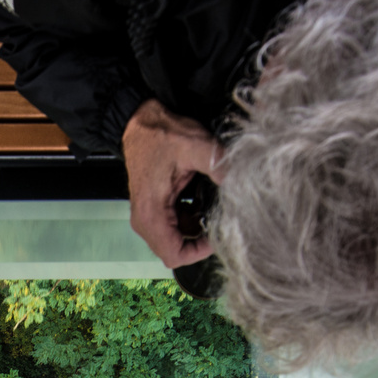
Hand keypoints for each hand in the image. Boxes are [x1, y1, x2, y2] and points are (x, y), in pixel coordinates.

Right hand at [121, 98, 222, 267]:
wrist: (139, 122)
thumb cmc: (160, 134)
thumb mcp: (194, 144)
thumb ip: (217, 163)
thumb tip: (238, 181)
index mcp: (151, 212)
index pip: (174, 255)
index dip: (198, 252)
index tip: (216, 235)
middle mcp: (145, 220)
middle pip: (174, 251)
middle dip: (198, 241)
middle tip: (216, 222)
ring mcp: (148, 216)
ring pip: (175, 241)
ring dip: (195, 230)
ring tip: (209, 209)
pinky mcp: (154, 210)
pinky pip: (174, 228)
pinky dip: (190, 221)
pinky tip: (200, 202)